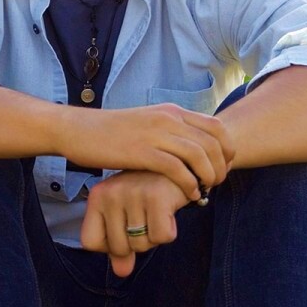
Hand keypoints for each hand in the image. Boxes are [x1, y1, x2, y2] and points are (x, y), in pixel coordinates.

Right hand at [57, 105, 233, 199]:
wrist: (78, 130)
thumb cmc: (112, 133)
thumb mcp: (148, 124)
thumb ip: (170, 132)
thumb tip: (192, 151)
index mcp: (172, 111)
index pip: (217, 127)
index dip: (227, 149)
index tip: (224, 167)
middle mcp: (168, 118)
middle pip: (213, 142)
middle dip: (221, 167)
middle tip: (217, 184)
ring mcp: (155, 134)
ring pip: (199, 155)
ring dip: (209, 177)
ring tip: (205, 191)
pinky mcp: (142, 151)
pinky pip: (177, 169)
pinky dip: (189, 184)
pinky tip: (189, 195)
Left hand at [80, 170, 194, 276]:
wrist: (181, 164)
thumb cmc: (150, 192)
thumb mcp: (128, 215)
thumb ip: (121, 245)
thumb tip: (122, 273)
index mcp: (97, 196)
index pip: (90, 243)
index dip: (109, 246)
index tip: (125, 229)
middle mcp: (110, 194)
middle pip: (118, 248)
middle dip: (137, 242)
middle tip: (147, 217)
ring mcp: (132, 194)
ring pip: (141, 245)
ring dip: (155, 236)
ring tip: (158, 212)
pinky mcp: (155, 197)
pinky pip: (161, 237)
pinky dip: (170, 231)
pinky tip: (169, 211)